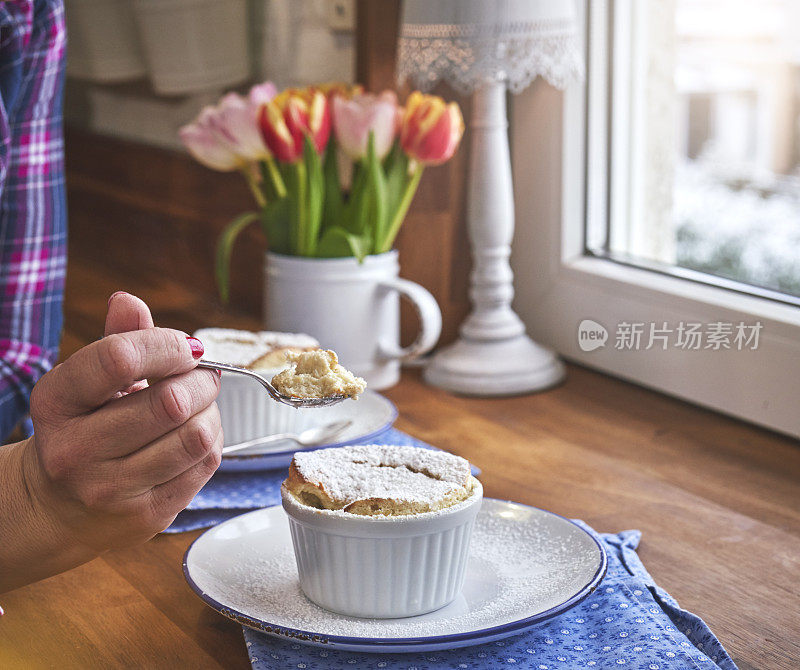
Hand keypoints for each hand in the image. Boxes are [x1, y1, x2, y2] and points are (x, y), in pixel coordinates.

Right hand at [20, 294, 221, 561]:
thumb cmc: (84, 430)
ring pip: (196, 436)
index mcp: (56, 403)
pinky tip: (193, 436)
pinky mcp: (146, 515)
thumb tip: (129, 300)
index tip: (188, 347)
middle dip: (200, 381)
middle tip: (202, 377)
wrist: (61, 508)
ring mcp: (110, 489)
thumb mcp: (88, 382)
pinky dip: (212, 441)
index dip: (167, 345)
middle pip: (171, 402)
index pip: (118, 359)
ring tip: (198, 408)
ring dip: (211, 412)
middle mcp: (75, 450)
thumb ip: (116, 339)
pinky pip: (205, 464)